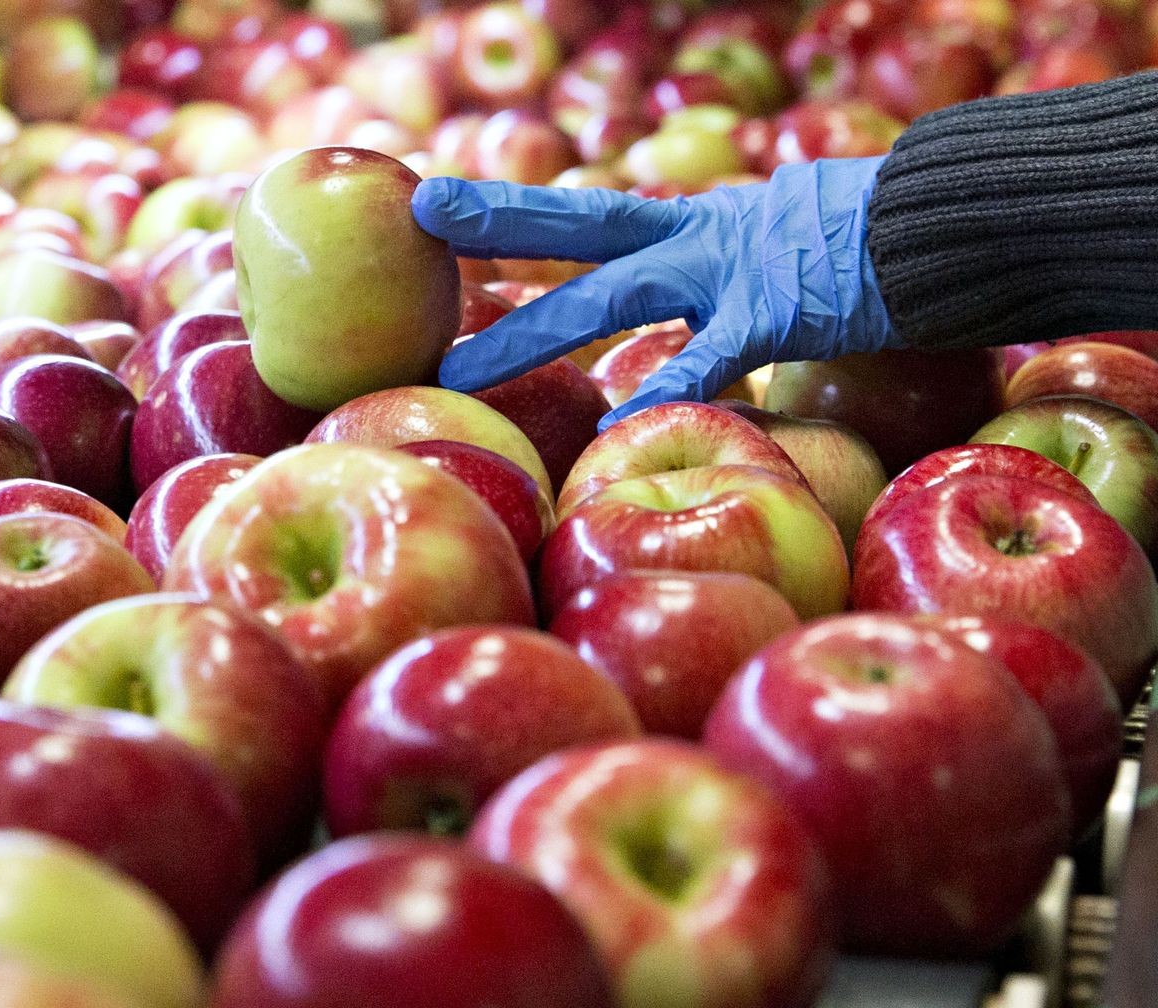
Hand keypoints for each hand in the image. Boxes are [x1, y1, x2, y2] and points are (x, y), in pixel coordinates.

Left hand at [412, 156, 905, 427]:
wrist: (959, 220)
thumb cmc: (881, 245)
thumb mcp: (789, 246)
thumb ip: (735, 279)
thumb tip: (711, 314)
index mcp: (699, 223)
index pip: (592, 219)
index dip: (520, 210)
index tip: (446, 206)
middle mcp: (700, 234)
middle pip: (579, 226)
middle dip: (497, 221)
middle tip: (422, 214)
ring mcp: (733, 268)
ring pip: (612, 294)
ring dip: (532, 331)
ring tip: (460, 371)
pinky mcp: (778, 310)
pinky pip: (710, 359)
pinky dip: (663, 392)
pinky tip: (614, 428)